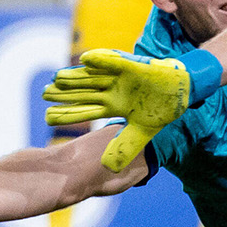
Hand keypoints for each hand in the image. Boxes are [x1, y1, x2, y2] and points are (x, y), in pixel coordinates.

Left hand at [43, 49, 191, 171]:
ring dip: (76, 76)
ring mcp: (120, 78)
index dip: (68, 113)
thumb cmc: (161, 109)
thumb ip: (125, 146)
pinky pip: (115, 61)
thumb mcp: (142, 131)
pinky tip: (85, 60)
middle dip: (65, 93)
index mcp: (114, 107)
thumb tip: (110, 167)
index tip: (48, 118)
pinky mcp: (132, 65)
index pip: (86, 111)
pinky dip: (101, 60)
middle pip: (84, 92)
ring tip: (57, 77)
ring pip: (93, 77)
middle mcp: (112, 91)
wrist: (182, 91)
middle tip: (44, 93)